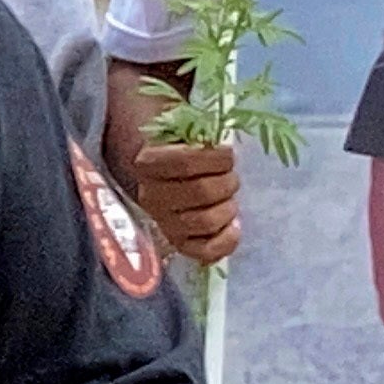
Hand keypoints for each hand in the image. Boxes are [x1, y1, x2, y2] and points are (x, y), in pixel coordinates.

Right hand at [126, 139, 241, 264]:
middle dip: (227, 183)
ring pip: (205, 221)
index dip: (218, 158)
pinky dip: (226, 241)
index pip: (187, 162)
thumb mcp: (186, 131)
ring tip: (230, 199)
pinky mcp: (178, 242)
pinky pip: (205, 251)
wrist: (167, 173)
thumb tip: (221, 140)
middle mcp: (150, 195)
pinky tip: (234, 226)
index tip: (227, 154)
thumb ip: (200, 132)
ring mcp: (163, 221)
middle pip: (201, 192)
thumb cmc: (184, 148)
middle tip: (231, 177)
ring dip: (228, 208)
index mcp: (148, 163)